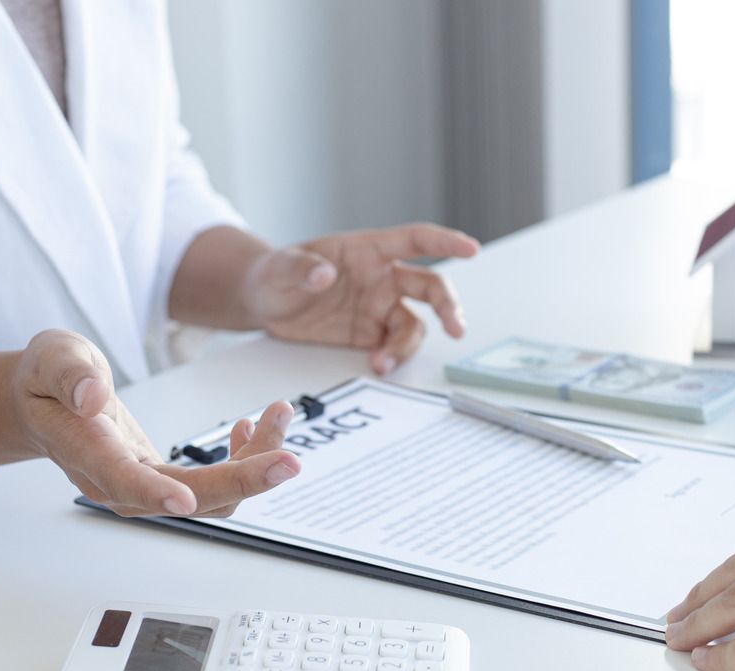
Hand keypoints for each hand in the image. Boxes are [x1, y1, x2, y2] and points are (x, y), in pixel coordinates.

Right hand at [10, 330, 301, 516]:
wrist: (42, 406)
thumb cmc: (47, 380)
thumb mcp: (52, 356)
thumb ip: (69, 373)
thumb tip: (91, 397)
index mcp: (87, 451)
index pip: (121, 479)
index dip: (155, 491)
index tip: (186, 499)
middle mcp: (118, 483)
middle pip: (188, 498)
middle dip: (243, 481)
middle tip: (290, 460)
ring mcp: (144, 489)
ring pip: (211, 495)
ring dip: (255, 462)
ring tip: (279, 413)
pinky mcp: (164, 482)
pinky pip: (213, 485)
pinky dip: (243, 458)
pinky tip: (250, 426)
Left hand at [248, 223, 479, 373]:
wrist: (264, 302)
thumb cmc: (274, 273)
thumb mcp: (280, 267)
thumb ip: (302, 268)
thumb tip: (324, 274)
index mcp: (368, 250)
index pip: (415, 240)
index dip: (445, 241)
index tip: (470, 249)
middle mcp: (382, 277)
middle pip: (430, 286)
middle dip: (448, 305)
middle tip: (456, 328)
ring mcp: (379, 307)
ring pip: (414, 324)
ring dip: (406, 345)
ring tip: (383, 363)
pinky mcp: (370, 333)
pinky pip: (394, 346)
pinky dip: (392, 358)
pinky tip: (377, 365)